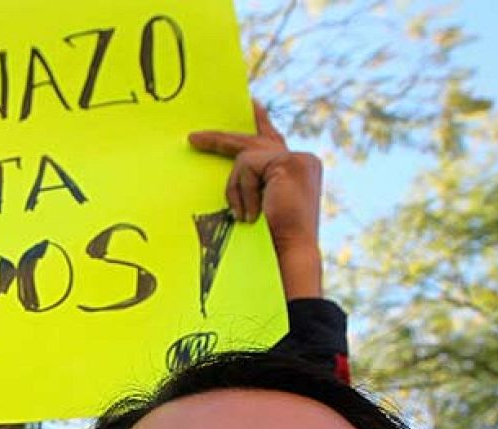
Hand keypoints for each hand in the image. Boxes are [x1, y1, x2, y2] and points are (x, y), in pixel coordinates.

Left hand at [189, 102, 323, 297]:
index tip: (250, 103)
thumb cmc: (273, 241)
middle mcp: (302, 160)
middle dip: (220, 140)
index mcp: (298, 171)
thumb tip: (231, 172)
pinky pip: (246, 166)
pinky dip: (242, 191)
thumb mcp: (259, 206)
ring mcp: (297, 159)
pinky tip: (252, 214)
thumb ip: (252, 185)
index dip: (259, 122)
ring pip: (245, 157)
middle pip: (253, 140)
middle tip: (194, 138)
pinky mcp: (288, 162)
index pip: (272, 140)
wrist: (290, 256)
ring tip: (246, 217)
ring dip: (237, 190)